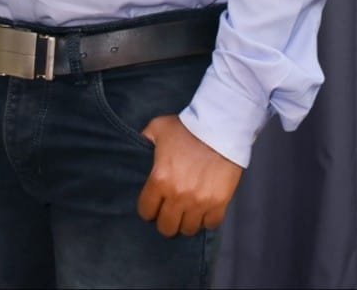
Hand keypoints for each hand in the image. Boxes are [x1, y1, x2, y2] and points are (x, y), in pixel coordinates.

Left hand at [137, 114, 242, 236]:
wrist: (219, 127)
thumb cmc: (186, 128)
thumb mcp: (158, 127)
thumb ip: (144, 139)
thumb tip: (137, 147)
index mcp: (159, 179)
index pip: (146, 211)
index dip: (148, 208)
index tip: (153, 203)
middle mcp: (178, 195)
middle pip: (166, 227)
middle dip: (166, 220)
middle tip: (170, 210)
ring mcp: (199, 202)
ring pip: (188, 229)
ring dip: (186, 221)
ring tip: (187, 210)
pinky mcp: (219, 203)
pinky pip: (210, 224)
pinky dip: (207, 219)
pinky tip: (204, 209)